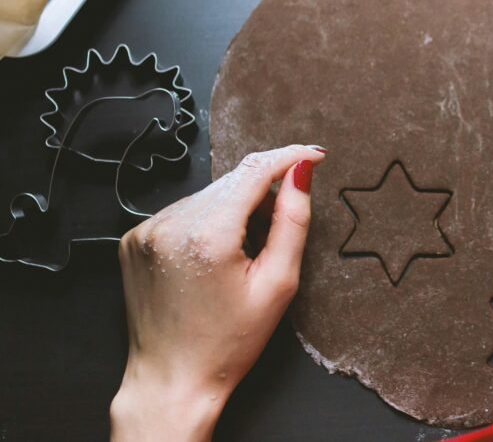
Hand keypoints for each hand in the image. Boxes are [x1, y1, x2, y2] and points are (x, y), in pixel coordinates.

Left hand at [110, 145, 325, 441]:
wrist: (172, 381)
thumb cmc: (228, 343)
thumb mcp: (278, 285)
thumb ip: (293, 221)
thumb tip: (301, 174)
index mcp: (207, 235)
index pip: (255, 171)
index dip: (289, 157)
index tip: (314, 155)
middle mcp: (170, 225)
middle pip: (232, 182)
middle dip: (264, 189)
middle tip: (283, 220)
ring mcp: (146, 230)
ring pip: (208, 194)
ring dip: (235, 205)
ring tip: (248, 247)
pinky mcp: (134, 239)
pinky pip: (183, 211)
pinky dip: (207, 220)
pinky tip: (216, 253)